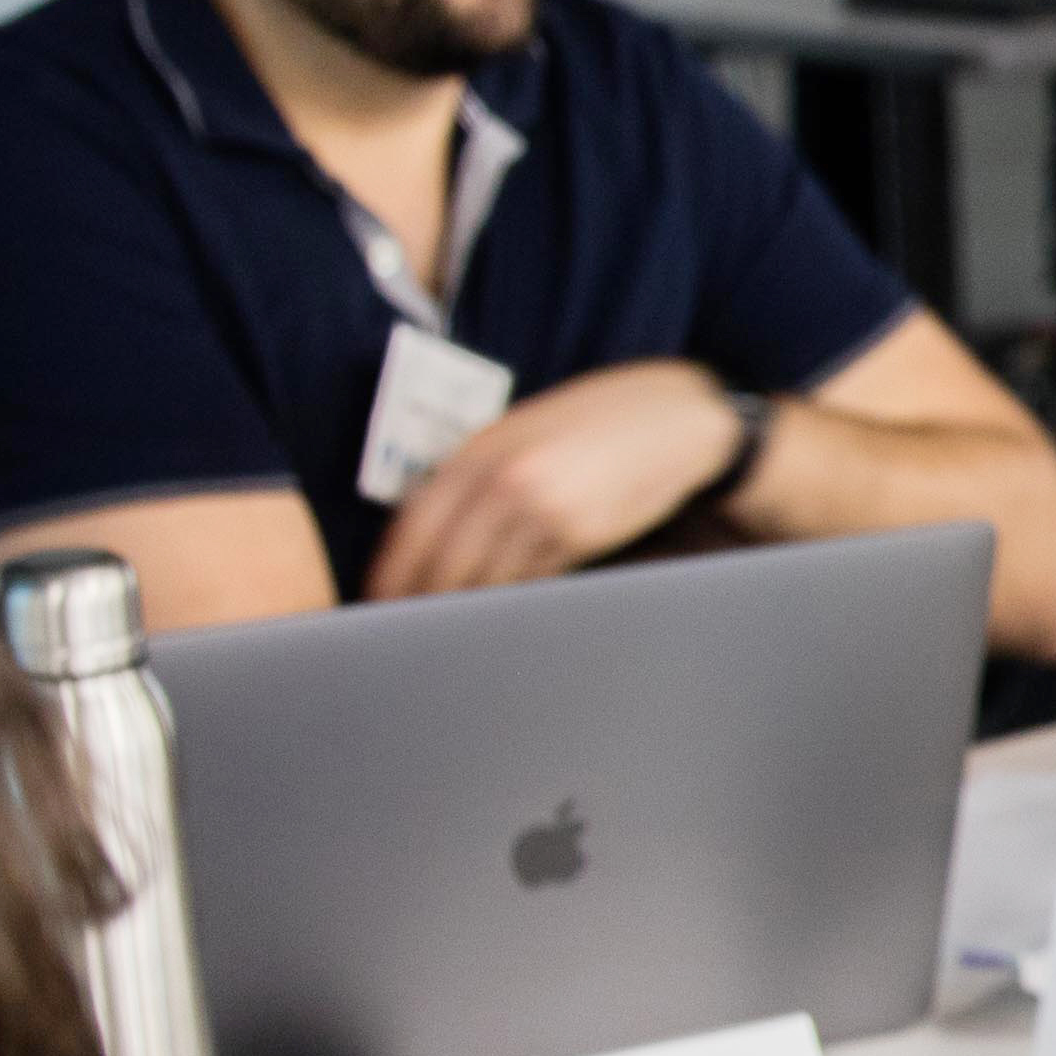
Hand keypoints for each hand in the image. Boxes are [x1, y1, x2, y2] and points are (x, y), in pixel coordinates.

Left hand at [368, 360, 753, 599]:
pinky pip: (532, 584)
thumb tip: (435, 536)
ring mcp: (541, 508)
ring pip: (487, 582)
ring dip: (470, 611)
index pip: (414, 524)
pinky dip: (516, 602)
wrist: (676, 420)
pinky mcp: (579, 535)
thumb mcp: (526, 432)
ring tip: (458, 634)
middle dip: (425, 603)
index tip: (379, 601)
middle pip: (444, 563)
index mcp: (481, 448)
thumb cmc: (598, 424)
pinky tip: (510, 616)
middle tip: (412, 632)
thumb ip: (480, 472)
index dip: (393, 572)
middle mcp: (503, 478)